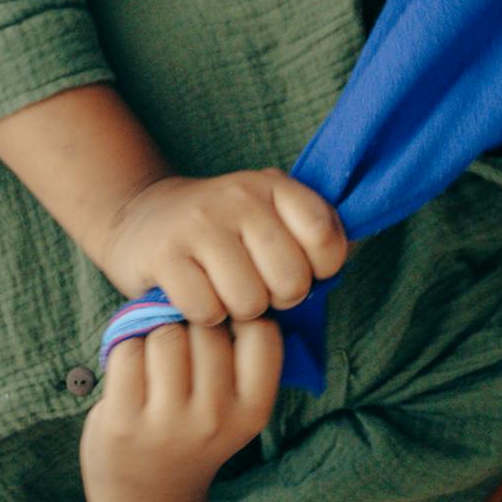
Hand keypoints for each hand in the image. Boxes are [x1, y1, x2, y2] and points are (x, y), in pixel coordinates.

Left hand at [81, 320, 283, 501]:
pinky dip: (124, 348)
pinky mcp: (124, 421)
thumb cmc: (194, 434)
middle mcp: (215, 418)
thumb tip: (223, 284)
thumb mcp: (235, 409)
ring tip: (154, 358)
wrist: (148, 500)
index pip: (262, 331)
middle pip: (206, 325)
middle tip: (181, 343)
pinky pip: (127, 350)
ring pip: (165, 333)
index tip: (222, 325)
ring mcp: (168, 423)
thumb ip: (239, 359)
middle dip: (189, 322)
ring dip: (154, 334)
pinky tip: (129, 371)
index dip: (239, 314)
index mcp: (253, 410)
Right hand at [98, 170, 345, 322]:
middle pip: (291, 281)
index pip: (327, 240)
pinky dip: (204, 316)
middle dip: (276, 298)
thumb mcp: (270, 215)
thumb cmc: (223, 230)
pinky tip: (195, 295)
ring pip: (249, 302)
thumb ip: (315, 232)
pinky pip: (207, 311)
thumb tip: (358, 250)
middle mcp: (239, 196)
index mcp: (275, 185)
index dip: (319, 271)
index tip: (297, 268)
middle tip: (256, 285)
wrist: (142, 219)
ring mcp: (199, 223)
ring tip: (224, 290)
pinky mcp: (164, 253)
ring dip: (237, 310)